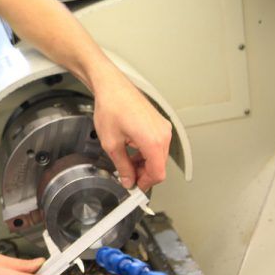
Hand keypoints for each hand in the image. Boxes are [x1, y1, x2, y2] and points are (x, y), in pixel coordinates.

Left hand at [93, 75, 171, 190]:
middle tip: (127, 176)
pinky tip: (131, 150)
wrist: (112, 86)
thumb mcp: (111, 143)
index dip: (145, 184)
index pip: (158, 174)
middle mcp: (163, 134)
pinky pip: (157, 144)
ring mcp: (163, 127)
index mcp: (153, 141)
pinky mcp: (159, 122)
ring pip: (158, 155)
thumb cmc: (112, 107)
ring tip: (126, 162)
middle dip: (143, 174)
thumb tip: (128, 179)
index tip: (135, 188)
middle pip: (159, 165)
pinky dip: (146, 151)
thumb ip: (122, 166)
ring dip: (143, 163)